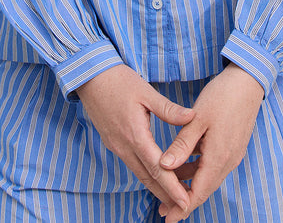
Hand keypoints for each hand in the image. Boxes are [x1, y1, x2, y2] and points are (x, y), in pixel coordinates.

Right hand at [76, 64, 194, 212]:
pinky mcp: (113, 143)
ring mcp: (116, 146)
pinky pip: (132, 164)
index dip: (173, 187)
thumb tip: (192, 117)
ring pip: (139, 173)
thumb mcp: (146, 92)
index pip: (157, 168)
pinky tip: (158, 173)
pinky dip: (147, 173)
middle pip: (148, 178)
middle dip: (167, 194)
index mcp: (135, 135)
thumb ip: (168, 109)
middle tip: (185, 206)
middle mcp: (124, 146)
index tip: (186, 201)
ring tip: (177, 193)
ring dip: (157, 185)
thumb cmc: (119, 81)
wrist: (90, 77)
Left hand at [156, 63, 264, 221]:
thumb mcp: (197, 119)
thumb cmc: (221, 96)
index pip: (198, 192)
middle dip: (183, 200)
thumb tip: (164, 166)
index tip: (167, 217)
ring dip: (190, 185)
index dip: (182, 207)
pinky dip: (198, 171)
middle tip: (163, 209)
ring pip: (208, 177)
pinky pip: (213, 166)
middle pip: (204, 189)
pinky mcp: (233, 146)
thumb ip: (182, 144)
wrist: (248, 81)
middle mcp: (228, 161)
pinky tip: (184, 165)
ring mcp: (232, 154)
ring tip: (169, 187)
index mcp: (218, 157)